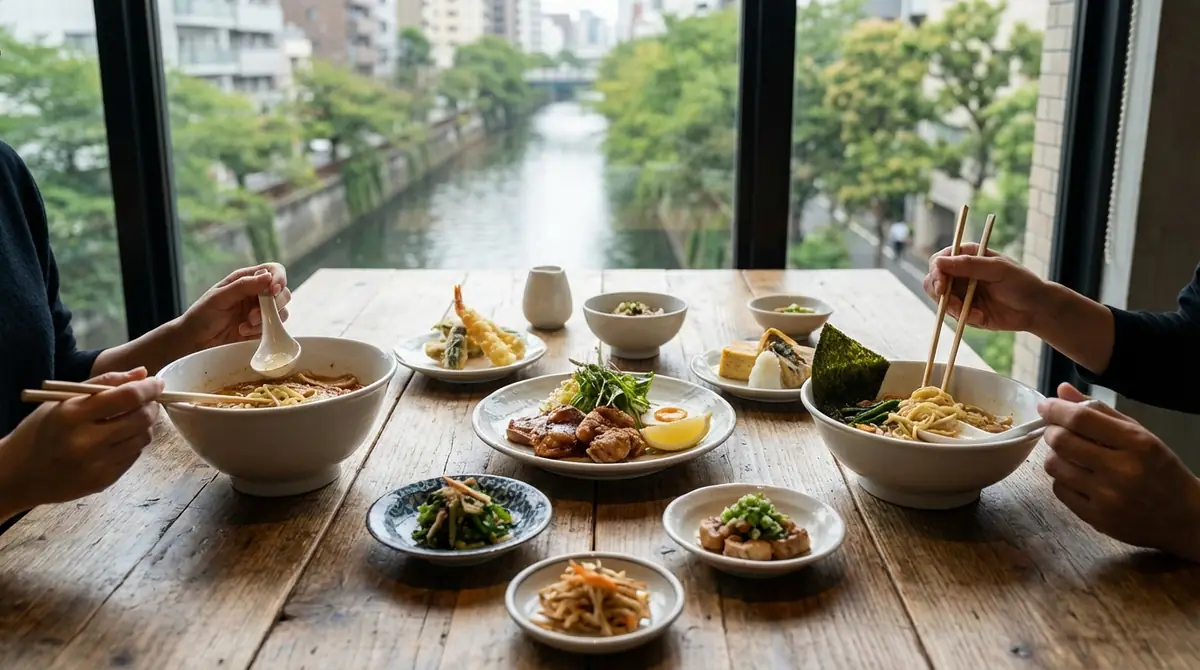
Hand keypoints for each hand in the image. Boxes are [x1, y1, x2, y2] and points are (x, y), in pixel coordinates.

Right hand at [0, 369, 163, 517]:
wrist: (17, 475)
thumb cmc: (40, 431)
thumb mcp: (62, 400)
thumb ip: (104, 383)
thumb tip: (143, 373)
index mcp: (73, 415)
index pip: (127, 397)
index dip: (149, 388)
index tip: (157, 382)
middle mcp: (86, 442)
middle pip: (142, 418)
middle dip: (151, 405)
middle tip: (147, 400)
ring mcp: (97, 465)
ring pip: (143, 438)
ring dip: (144, 425)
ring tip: (129, 419)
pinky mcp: (103, 481)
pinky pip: (134, 456)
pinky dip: (132, 443)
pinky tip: (117, 439)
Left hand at [179, 263, 292, 351]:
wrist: (195, 342)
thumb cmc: (201, 315)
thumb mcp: (219, 297)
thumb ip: (243, 286)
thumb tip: (268, 276)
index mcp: (246, 280)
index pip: (273, 271)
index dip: (279, 278)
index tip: (274, 290)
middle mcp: (257, 294)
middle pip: (283, 292)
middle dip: (273, 305)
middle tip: (253, 316)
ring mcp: (262, 312)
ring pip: (282, 311)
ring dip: (267, 320)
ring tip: (244, 327)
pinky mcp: (263, 329)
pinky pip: (276, 328)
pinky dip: (264, 331)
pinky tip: (245, 333)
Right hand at [922, 244, 1047, 331]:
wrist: (1036, 309)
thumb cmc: (1021, 283)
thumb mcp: (998, 270)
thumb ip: (969, 265)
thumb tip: (939, 262)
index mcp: (967, 256)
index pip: (939, 261)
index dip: (936, 272)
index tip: (942, 286)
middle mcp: (960, 274)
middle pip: (933, 281)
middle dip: (940, 294)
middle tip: (955, 305)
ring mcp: (961, 293)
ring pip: (940, 300)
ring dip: (953, 309)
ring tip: (974, 314)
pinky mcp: (964, 311)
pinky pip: (953, 316)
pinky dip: (965, 318)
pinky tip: (982, 317)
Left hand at [1041, 383, 1199, 560]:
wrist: (1184, 517)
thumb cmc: (1160, 469)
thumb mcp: (1139, 435)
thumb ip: (1100, 411)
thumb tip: (1061, 391)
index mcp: (1136, 443)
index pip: (1081, 419)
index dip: (1055, 409)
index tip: (1046, 406)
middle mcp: (1121, 470)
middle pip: (1061, 441)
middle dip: (1052, 431)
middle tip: (1058, 431)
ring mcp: (1107, 497)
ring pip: (1054, 466)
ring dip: (1055, 455)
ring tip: (1070, 455)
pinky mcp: (1096, 519)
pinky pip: (1059, 490)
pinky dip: (1062, 479)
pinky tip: (1078, 477)